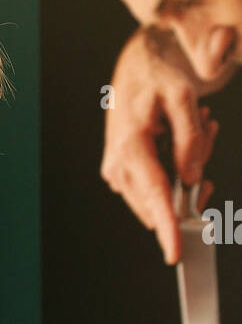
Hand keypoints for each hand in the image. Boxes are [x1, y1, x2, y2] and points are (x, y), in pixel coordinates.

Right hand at [101, 28, 221, 264]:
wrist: (134, 70)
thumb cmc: (155, 79)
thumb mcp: (182, 97)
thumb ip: (189, 139)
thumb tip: (192, 178)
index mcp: (130, 146)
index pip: (154, 195)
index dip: (168, 228)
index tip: (175, 253)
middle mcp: (119, 167)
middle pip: (164, 201)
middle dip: (193, 178)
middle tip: (206, 133)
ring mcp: (118, 174)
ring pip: (164, 197)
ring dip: (187, 172)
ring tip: (196, 130)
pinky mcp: (123, 175)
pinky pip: (157, 188)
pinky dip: (176, 170)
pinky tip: (181, 141)